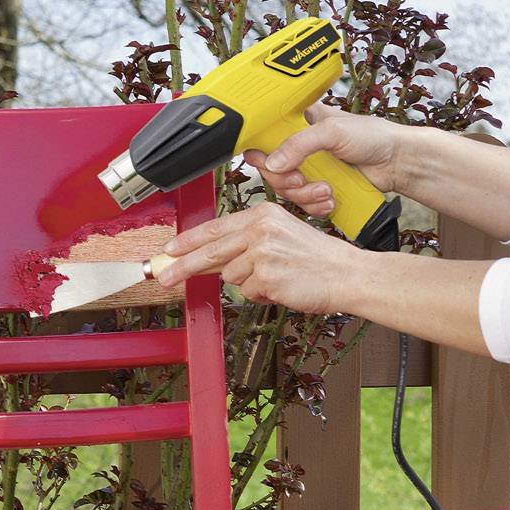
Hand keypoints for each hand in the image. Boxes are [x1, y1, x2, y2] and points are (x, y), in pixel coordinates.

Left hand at [152, 201, 365, 316]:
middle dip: (183, 266)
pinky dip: (261, 295)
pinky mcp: (266, 277)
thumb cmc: (316, 259)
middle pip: (210, 250)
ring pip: (231, 277)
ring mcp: (262, 253)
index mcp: (262, 214)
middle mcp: (260, 229)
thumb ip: (246, 243)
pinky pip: (248, 292)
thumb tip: (210, 258)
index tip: (170, 249)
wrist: (346, 274)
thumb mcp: (280, 236)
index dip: (189, 240)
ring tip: (274, 278)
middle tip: (164, 276)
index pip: (215, 227)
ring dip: (248, 284)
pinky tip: (281, 287)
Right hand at [242, 103, 407, 219]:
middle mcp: (302, 146)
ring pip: (289, 191)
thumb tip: (272, 163)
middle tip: (302, 180)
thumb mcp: (333, 131)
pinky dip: (316, 206)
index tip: (265, 162)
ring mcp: (312, 169)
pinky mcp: (321, 188)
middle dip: (287, 181)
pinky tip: (330, 200)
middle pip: (274, 170)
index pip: (267, 136)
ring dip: (306, 196)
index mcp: (301, 122)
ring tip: (327, 190)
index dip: (261, 152)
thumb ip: (300, 144)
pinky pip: (305, 204)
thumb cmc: (373, 136)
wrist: (397, 162)